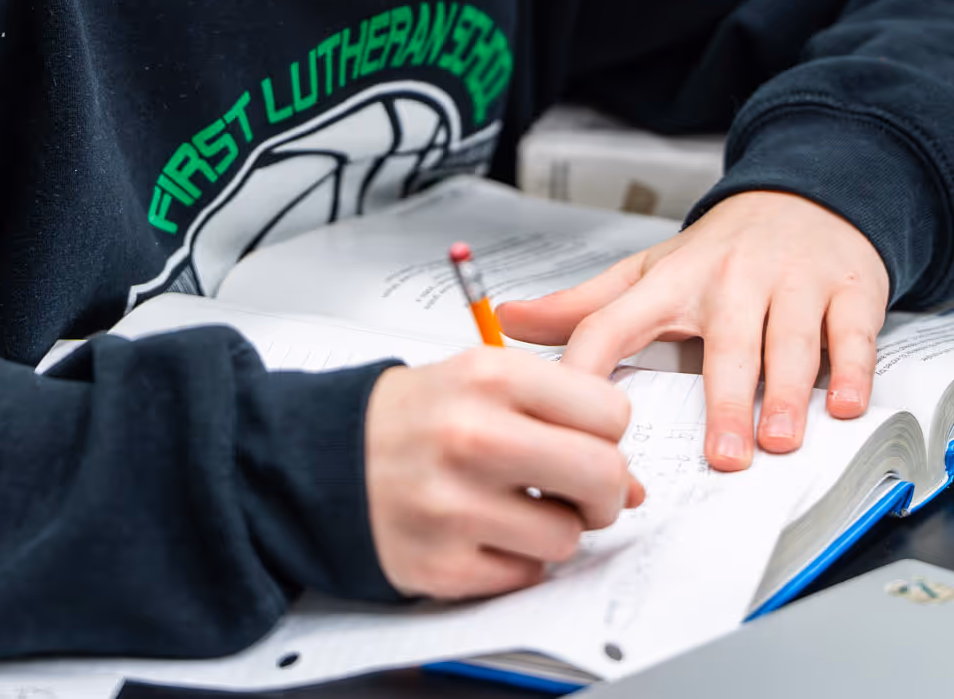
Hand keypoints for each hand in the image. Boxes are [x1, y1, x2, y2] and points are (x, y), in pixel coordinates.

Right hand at [364, 348, 645, 598]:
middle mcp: (472, 437)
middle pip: (603, 476)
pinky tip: (483, 533)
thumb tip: (633, 485)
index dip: (608, 433)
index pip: (609, 412)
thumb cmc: (411, 418)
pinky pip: (524, 576)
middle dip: (607, 491)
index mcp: (488, 377)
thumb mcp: (479, 380)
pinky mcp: (439, 564)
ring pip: (568, 537)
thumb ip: (558, 415)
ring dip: (554, 530)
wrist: (320, 457)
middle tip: (583, 491)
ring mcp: (453, 506)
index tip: (589, 440)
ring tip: (516, 508)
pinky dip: (514, 561)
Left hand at [495, 191, 889, 472]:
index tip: (582, 417)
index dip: (593, 363)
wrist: (810, 193)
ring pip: (789, 341)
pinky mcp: (848, 290)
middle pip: (724, 342)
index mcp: (673, 281)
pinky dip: (852, 369)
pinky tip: (845, 405)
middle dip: (724, 400)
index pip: (619, 320)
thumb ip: (584, 305)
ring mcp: (793, 283)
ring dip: (786, 393)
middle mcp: (732, 280)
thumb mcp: (651, 270)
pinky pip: (851, 333)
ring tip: (779, 441)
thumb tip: (508, 320)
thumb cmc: (724, 251)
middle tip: (722, 458)